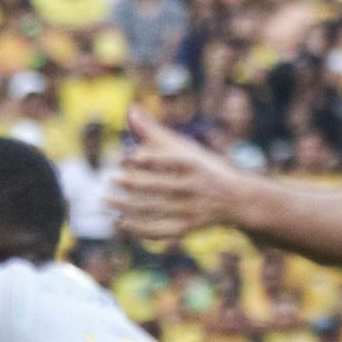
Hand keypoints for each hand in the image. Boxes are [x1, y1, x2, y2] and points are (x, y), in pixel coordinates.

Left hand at [107, 110, 245, 241]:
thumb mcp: (183, 148)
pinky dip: (137, 228)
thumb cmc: (202, 167)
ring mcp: (190, 210)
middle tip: (109, 176)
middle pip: (159, 185)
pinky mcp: (185, 228)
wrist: (237, 199)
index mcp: (194, 164)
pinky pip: (158, 231)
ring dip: (126, 205)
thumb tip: (130, 110)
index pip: (172, 160)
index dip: (152, 158)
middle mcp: (194, 187)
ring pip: (154, 208)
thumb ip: (154, 132)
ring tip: (104, 199)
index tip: (131, 156)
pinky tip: (118, 222)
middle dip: (132, 182)